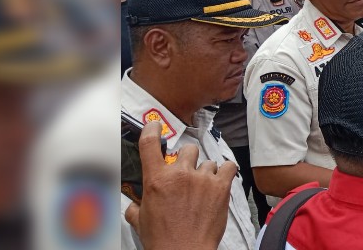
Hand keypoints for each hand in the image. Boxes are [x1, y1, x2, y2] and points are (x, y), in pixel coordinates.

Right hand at [123, 122, 235, 249]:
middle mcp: (180, 175)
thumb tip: (134, 204)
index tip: (156, 125)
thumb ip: (136, 206)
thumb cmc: (164, 239)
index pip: (150, 144)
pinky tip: (222, 181)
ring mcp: (202, 179)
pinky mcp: (221, 186)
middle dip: (188, 161)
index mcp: (156, 179)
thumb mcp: (141, 220)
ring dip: (207, 172)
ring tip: (204, 190)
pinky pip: (228, 167)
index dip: (152, 129)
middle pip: (188, 150)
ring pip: (208, 162)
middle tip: (187, 177)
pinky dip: (226, 172)